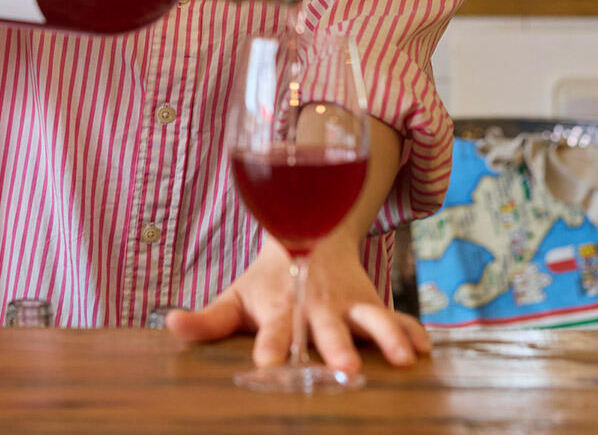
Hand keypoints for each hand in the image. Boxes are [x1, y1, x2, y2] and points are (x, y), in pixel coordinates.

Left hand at [166, 235, 430, 374]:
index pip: (273, 327)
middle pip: (326, 326)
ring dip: (387, 336)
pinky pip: (400, 317)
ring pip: (372, 318)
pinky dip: (414, 330)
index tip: (266, 363)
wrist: (312, 230)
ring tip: (404, 358)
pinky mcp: (374, 304)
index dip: (269, 344)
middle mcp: (317, 305)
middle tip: (345, 367)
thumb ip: (208, 319)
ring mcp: (350, 304)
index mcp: (281, 306)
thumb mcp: (236, 296)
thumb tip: (169, 323)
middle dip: (336, 345)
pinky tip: (427, 347)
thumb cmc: (269, 278)